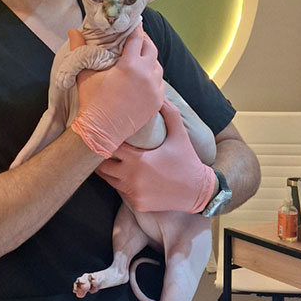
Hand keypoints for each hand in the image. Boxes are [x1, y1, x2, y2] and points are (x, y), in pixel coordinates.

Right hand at [68, 27, 164, 157]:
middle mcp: (146, 75)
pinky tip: (145, 78)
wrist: (101, 131)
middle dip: (144, 42)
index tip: (134, 24)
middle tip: (136, 40)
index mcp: (130, 65)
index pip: (137, 39)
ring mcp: (154, 89)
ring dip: (150, 60)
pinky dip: (154, 78)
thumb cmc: (91, 101)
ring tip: (140, 59)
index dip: (135, 29)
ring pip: (158, 67)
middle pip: (151, 49)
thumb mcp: (84, 74)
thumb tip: (73, 31)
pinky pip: (160, 84)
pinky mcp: (157, 102)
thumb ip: (80, 49)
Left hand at [97, 101, 217, 212]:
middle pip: (103, 166)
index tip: (107, 134)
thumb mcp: (180, 134)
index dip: (107, 140)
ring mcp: (133, 193)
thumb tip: (160, 96)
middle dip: (102, 157)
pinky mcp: (137, 204)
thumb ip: (169, 112)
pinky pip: (120, 192)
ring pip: (109, 180)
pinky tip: (126, 175)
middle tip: (104, 148)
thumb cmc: (187, 160)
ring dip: (109, 171)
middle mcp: (131, 178)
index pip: (109, 148)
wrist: (198, 191)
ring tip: (111, 160)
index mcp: (138, 160)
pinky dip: (120, 184)